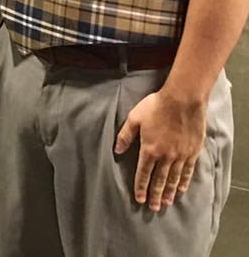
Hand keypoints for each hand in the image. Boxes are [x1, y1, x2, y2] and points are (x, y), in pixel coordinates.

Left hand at [114, 89, 205, 210]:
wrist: (182, 100)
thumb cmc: (155, 106)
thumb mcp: (134, 118)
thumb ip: (125, 135)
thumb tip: (116, 150)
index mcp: (149, 149)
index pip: (143, 173)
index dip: (140, 187)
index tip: (140, 199)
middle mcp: (165, 156)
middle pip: (159, 180)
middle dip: (155, 195)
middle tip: (154, 208)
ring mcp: (180, 155)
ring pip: (174, 178)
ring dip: (169, 192)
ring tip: (167, 203)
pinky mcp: (192, 152)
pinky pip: (188, 171)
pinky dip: (184, 181)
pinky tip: (181, 189)